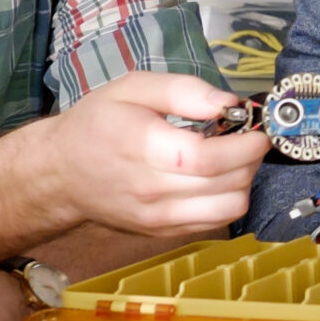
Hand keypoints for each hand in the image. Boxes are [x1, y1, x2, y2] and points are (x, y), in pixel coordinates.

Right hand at [29, 71, 270, 236]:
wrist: (61, 172)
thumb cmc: (97, 124)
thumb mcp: (132, 88)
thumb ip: (183, 91)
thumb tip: (228, 103)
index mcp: (144, 148)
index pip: (207, 159)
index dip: (244, 145)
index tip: (258, 129)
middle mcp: (152, 191)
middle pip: (226, 185)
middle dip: (250, 159)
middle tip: (245, 137)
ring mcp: (157, 218)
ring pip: (228, 209)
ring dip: (243, 181)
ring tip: (231, 158)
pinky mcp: (162, 232)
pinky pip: (214, 222)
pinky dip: (227, 199)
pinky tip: (214, 177)